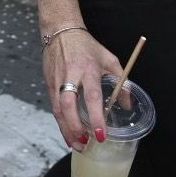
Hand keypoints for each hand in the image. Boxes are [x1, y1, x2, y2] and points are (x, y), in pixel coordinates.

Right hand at [43, 26, 120, 149]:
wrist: (60, 31)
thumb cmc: (86, 46)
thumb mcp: (109, 59)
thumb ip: (121, 81)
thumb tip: (127, 105)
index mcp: (88, 68)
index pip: (91, 96)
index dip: (96, 116)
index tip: (101, 134)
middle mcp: (70, 75)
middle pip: (68, 105)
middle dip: (75, 127)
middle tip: (86, 142)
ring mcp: (57, 80)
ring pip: (57, 109)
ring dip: (67, 129)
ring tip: (77, 145)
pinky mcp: (49, 84)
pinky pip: (54, 107)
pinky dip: (61, 123)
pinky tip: (68, 134)